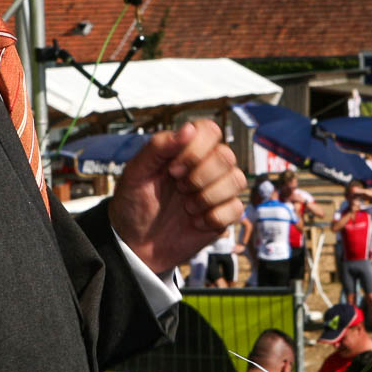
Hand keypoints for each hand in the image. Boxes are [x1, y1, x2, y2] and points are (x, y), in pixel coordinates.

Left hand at [111, 121, 245, 274]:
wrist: (136, 243)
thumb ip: (158, 147)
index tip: (172, 170)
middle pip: (226, 155)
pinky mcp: (224, 214)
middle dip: (200, 176)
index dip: (195, 149)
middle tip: (179, 189)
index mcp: (185, 150)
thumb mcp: (135, 173)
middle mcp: (206, 165)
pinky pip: (237, 208)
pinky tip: (195, 222)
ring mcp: (217, 190)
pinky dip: (214, 217)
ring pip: (237, 179)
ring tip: (187, 207)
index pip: (210, 131)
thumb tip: (188, 129)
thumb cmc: (134, 203)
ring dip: (208, 196)